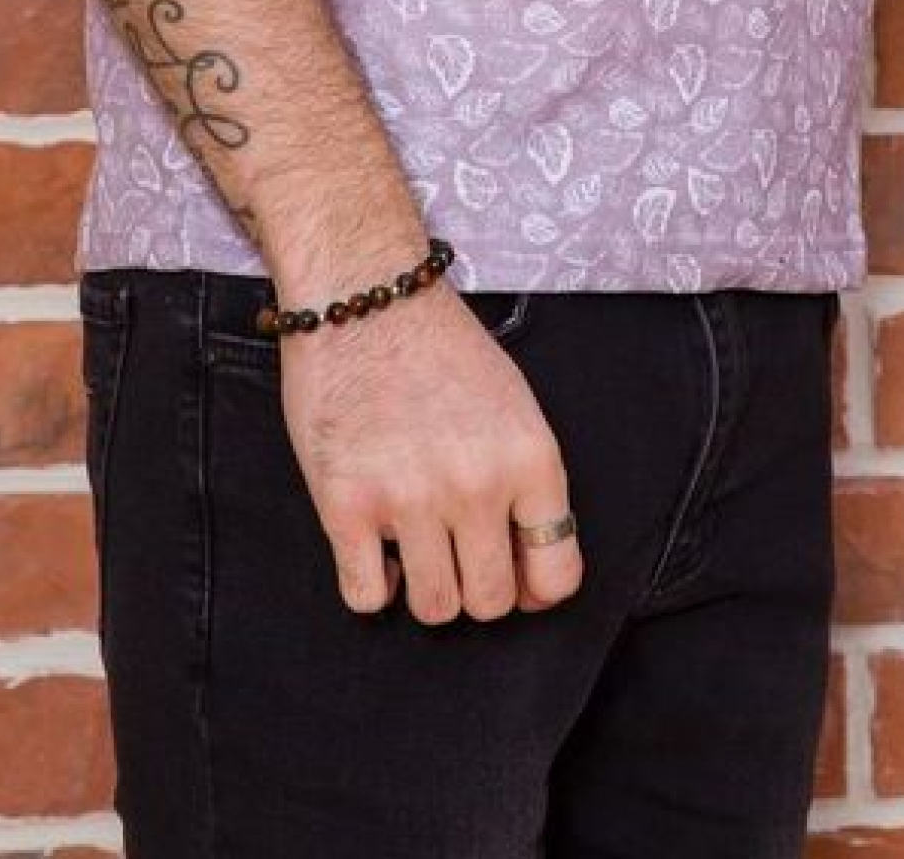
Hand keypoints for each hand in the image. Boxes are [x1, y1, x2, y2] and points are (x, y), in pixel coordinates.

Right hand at [277, 279, 584, 625]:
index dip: (534, 587)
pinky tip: (372, 542)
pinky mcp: (346, 505)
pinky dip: (371, 583)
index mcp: (530, 459)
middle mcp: (477, 486)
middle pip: (490, 602)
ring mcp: (410, 499)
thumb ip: (526, 483)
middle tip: (453, 551)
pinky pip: (366, 598)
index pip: (557, 575)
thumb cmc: (438, 345)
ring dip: (422, 584)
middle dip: (473, 584)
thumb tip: (529, 568)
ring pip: (433, 608)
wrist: (364, 295)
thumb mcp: (515, 405)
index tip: (513, 575)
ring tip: (411, 540)